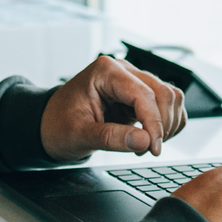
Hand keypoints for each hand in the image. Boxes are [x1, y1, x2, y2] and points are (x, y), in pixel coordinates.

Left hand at [41, 54, 187, 160]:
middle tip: (148, 151)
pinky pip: (169, 104)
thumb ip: (111, 137)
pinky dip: (168, 123)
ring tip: (146, 145)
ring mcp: (134, 81)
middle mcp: (123, 71)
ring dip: (167, 124)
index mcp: (105, 71)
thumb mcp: (79, 135)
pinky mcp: (140, 94)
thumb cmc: (59, 125)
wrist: (51, 125)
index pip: (143, 94)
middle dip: (162, 125)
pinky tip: (150, 138)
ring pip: (171, 97)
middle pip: (163, 93)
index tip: (154, 149)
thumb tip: (145, 141)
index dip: (154, 123)